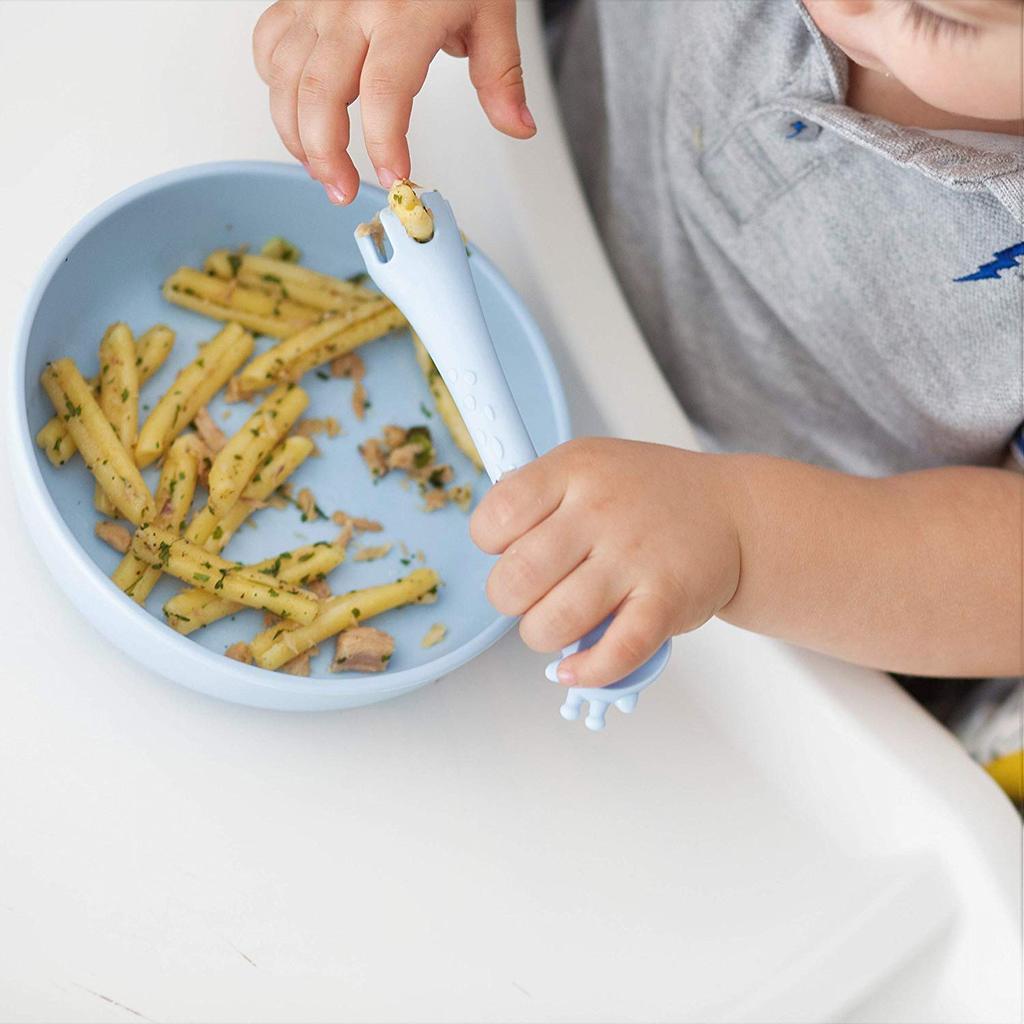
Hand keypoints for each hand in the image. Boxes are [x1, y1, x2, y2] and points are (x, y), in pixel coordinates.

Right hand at [252, 0, 535, 204]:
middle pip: (319, 95)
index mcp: (404, 15)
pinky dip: (275, 88)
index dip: (385, 145)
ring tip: (321, 168)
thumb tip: (518, 126)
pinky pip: (268, 46)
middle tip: (343, 192)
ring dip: (295, 135)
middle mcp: (351, 8)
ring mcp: (317, 3)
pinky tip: (298, 114)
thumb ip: (500, 74)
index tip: (395, 178)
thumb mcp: (490, 9)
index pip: (386, 94)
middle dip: (325, 156)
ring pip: (284, 79)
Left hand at [470, 439, 742, 686]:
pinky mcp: (666, 601)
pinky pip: (613, 652)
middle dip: (510, 598)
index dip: (491, 544)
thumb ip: (537, 497)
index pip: (496, 517)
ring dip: (542, 636)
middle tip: (530, 595)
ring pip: (554, 621)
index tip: (510, 548)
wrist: (732, 514)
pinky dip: (586, 670)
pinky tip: (575, 666)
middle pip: (516, 577)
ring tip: (556, 625)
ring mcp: (635, 557)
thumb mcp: (588, 467)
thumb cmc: (648, 496)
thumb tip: (488, 542)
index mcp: (573, 470)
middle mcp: (601, 510)